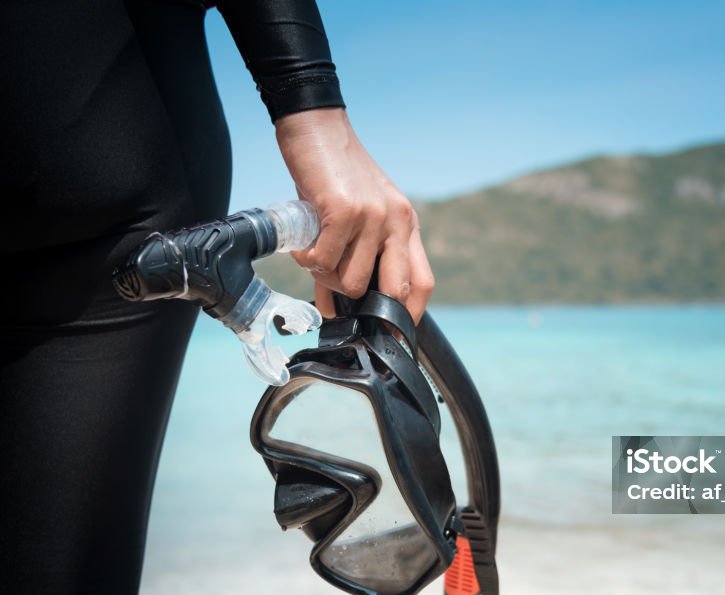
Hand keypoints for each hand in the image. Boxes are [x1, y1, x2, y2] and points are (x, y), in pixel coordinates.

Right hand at [275, 107, 433, 321]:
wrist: (317, 127)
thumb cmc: (334, 177)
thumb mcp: (357, 217)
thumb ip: (355, 258)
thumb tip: (337, 307)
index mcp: (406, 225)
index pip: (422, 283)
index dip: (408, 315)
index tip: (391, 336)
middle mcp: (396, 222)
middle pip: (395, 290)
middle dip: (369, 310)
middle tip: (342, 309)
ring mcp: (373, 216)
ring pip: (352, 281)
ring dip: (326, 279)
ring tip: (314, 258)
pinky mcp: (344, 210)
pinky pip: (324, 262)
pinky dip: (308, 262)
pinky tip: (302, 246)